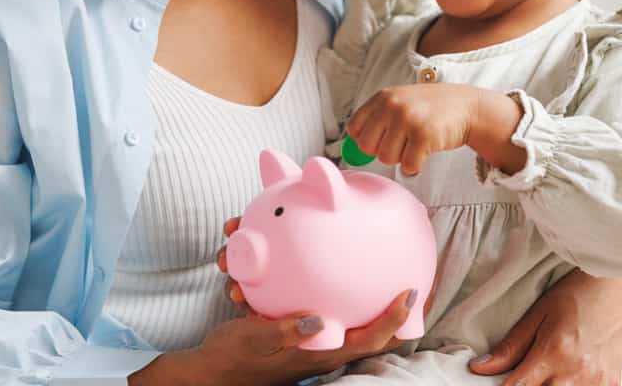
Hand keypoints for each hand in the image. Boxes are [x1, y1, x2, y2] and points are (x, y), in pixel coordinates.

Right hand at [196, 218, 416, 385]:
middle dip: (377, 290)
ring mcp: (306, 326)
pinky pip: (302, 288)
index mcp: (320, 349)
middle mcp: (319, 337)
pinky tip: (295, 251)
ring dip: (326, 270)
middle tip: (400, 260)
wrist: (210, 370)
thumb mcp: (255, 342)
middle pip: (361, 315)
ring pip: (330, 295)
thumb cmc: (234, 360)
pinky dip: (295, 271)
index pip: (369, 337)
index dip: (395, 319)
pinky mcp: (291, 316)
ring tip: (352, 264)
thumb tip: (316, 319)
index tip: (411, 292)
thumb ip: (285, 331)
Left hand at [347, 84, 522, 175]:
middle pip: (368, 147)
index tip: (382, 141)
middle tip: (402, 144)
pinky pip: (407, 165)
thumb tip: (350, 152)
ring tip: (415, 144)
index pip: (355, 129)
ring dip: (402, 158)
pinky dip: (415, 165)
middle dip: (383, 151)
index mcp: (383, 97)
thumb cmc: (431, 109)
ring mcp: (408, 119)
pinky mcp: (424, 136)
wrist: (467, 107)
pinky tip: (425, 152)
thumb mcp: (400, 103)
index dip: (366, 141)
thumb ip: (377, 121)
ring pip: (387, 158)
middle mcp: (393, 105)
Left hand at [468, 271, 621, 385]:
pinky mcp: (611, 384)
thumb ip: (509, 348)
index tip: (502, 382)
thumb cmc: (574, 296)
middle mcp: (576, 372)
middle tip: (529, 372)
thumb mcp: (537, 315)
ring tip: (550, 371)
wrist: (615, 287)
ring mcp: (597, 382)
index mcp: (554, 352)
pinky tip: (570, 375)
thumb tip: (479, 368)